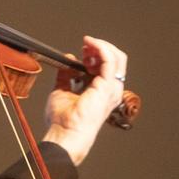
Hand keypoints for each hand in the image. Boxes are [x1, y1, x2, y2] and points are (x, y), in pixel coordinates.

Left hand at [42, 36, 127, 164]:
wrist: (64, 133)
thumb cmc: (63, 121)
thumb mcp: (62, 90)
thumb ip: (66, 75)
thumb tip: (68, 58)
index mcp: (102, 93)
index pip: (108, 67)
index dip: (96, 55)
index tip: (82, 50)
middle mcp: (110, 90)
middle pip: (116, 60)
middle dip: (100, 48)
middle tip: (85, 45)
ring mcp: (111, 88)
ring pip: (116, 57)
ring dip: (101, 46)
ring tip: (87, 44)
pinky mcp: (107, 86)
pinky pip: (110, 60)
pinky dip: (100, 48)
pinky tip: (90, 44)